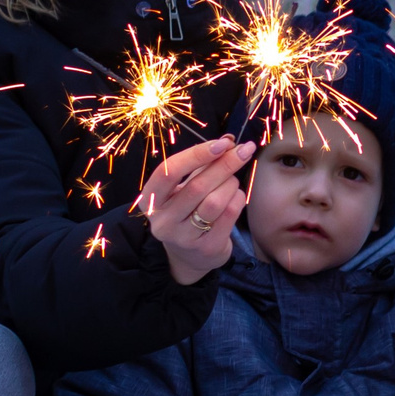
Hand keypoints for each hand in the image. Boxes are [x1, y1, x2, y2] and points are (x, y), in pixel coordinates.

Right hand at [137, 135, 253, 284]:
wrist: (190, 255)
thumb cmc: (187, 210)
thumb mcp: (185, 185)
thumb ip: (202, 163)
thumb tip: (229, 140)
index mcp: (150, 199)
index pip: (169, 171)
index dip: (196, 154)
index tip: (222, 143)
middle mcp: (163, 220)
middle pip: (197, 185)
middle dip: (225, 164)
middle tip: (244, 151)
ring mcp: (183, 237)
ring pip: (215, 201)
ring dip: (231, 183)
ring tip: (232, 180)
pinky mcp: (207, 248)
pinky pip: (229, 214)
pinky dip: (238, 198)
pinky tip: (235, 196)